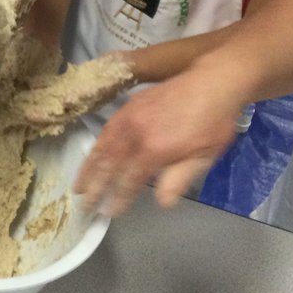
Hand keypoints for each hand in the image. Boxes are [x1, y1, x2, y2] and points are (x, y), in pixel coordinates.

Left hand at [15, 53, 134, 133]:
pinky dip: (45, 84)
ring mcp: (76, 91)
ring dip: (37, 99)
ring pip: (52, 98)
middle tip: (18, 110)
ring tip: (20, 97)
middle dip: (37, 110)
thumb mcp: (100, 86)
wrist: (127, 66)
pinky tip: (32, 83)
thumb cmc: (116, 77)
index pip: (60, 116)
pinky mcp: (75, 80)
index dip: (45, 118)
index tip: (29, 117)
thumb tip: (65, 102)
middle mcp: (77, 103)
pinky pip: (57, 85)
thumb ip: (83, 94)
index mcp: (83, 107)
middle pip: (53, 110)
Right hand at [74, 72, 243, 216]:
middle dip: (95, 187)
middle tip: (84, 205)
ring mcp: (130, 117)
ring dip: (88, 168)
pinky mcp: (130, 105)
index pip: (129, 180)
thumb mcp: (205, 156)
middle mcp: (136, 134)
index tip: (109, 212)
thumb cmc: (215, 122)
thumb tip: (162, 202)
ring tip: (78, 185)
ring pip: (103, 146)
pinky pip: (107, 129)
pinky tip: (93, 154)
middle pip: (109, 165)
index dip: (118, 198)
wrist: (214, 80)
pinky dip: (96, 145)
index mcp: (154, 150)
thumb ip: (179, 178)